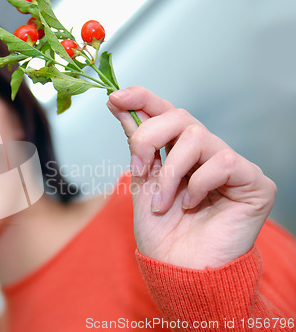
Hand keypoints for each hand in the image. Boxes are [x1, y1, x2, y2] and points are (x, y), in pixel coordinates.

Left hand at [107, 87, 276, 268]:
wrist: (180, 270)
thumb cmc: (162, 231)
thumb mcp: (141, 182)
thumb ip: (136, 143)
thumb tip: (117, 102)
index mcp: (178, 151)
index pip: (165, 111)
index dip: (142, 98)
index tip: (115, 97)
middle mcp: (205, 152)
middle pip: (179, 116)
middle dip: (149, 137)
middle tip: (139, 168)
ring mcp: (230, 165)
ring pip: (197, 137)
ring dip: (170, 173)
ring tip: (163, 203)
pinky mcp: (253, 181)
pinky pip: (223, 162)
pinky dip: (198, 185)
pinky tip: (193, 206)